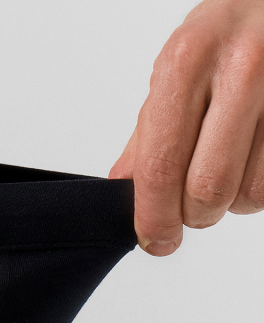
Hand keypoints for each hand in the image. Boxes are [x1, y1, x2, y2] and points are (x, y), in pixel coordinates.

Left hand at [109, 0, 263, 255]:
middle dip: (195, 214)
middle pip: (208, 190)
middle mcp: (241, 68)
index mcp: (188, 60)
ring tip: (228, 167)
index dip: (155, 219)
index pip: (161, 167)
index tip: (156, 240)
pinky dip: (258, 188)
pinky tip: (252, 160)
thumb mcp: (180, 65)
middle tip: (192, 205)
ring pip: (249, 194)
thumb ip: (150, 132)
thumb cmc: (229, 30)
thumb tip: (125, 191)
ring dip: (232, 201)